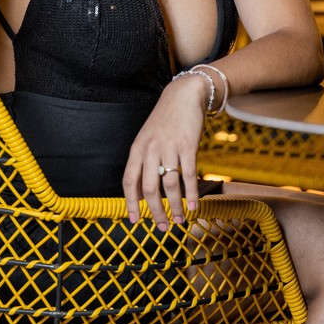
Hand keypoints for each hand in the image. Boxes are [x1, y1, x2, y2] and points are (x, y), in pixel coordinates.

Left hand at [122, 74, 209, 230]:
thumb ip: (144, 162)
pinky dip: (191, 193)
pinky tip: (194, 206)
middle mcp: (151, 149)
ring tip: (180, 221)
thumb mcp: (147, 138)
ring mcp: (169, 147)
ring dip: (175, 206)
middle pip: (149, 188)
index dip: (130, 203)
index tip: (134, 220)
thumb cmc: (165, 121)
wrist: (183, 96)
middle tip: (162, 227)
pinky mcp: (187, 146)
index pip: (129, 181)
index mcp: (137, 149)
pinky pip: (188, 175)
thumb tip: (143, 193)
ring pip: (169, 184)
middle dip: (156, 211)